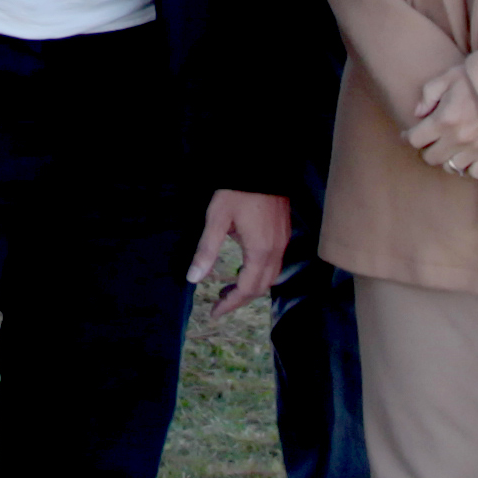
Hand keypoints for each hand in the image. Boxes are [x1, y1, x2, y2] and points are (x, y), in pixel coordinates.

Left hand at [191, 188, 294, 316]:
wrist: (262, 165)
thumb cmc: (237, 191)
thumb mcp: (217, 220)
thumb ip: (206, 251)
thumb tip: (193, 279)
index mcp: (260, 251)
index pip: (246, 289)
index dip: (230, 304)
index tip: (214, 312)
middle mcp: (276, 250)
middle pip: (261, 287)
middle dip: (240, 299)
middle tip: (219, 303)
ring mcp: (283, 242)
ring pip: (270, 276)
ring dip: (251, 287)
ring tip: (229, 289)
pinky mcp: (283, 233)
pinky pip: (274, 264)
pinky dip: (259, 273)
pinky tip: (245, 267)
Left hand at [402, 67, 477, 180]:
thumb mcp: (450, 76)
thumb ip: (429, 93)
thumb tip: (418, 112)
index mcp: (444, 119)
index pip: (415, 139)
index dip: (409, 136)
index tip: (409, 133)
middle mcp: (458, 139)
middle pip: (430, 158)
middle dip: (426, 149)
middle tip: (429, 142)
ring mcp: (476, 150)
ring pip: (451, 167)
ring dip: (447, 159)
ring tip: (449, 150)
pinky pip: (475, 173)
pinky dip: (470, 168)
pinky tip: (469, 158)